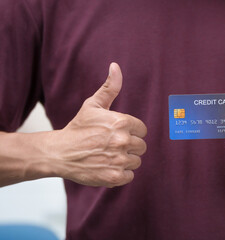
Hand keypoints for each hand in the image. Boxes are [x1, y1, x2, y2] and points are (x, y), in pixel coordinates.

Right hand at [51, 63, 146, 187]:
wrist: (60, 153)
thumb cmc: (78, 128)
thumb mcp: (93, 105)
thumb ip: (109, 87)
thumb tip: (116, 66)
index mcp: (121, 122)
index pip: (142, 130)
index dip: (132, 132)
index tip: (118, 134)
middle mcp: (123, 141)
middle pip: (141, 146)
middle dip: (130, 146)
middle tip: (112, 145)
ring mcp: (119, 160)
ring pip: (136, 161)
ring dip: (125, 160)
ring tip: (109, 156)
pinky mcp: (115, 177)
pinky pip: (130, 176)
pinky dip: (121, 173)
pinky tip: (108, 166)